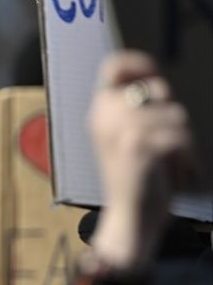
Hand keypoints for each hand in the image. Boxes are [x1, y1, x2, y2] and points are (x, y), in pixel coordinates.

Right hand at [89, 51, 194, 272]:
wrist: (130, 220)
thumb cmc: (137, 181)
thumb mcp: (129, 139)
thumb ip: (137, 109)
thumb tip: (155, 83)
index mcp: (99, 114)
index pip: (115, 67)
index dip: (138, 64)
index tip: (151, 74)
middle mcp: (104, 117)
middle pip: (158, 92)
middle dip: (172, 118)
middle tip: (162, 145)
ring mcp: (121, 130)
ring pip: (175, 116)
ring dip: (182, 143)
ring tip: (167, 164)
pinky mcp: (139, 146)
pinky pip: (180, 138)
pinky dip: (185, 159)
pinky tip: (172, 174)